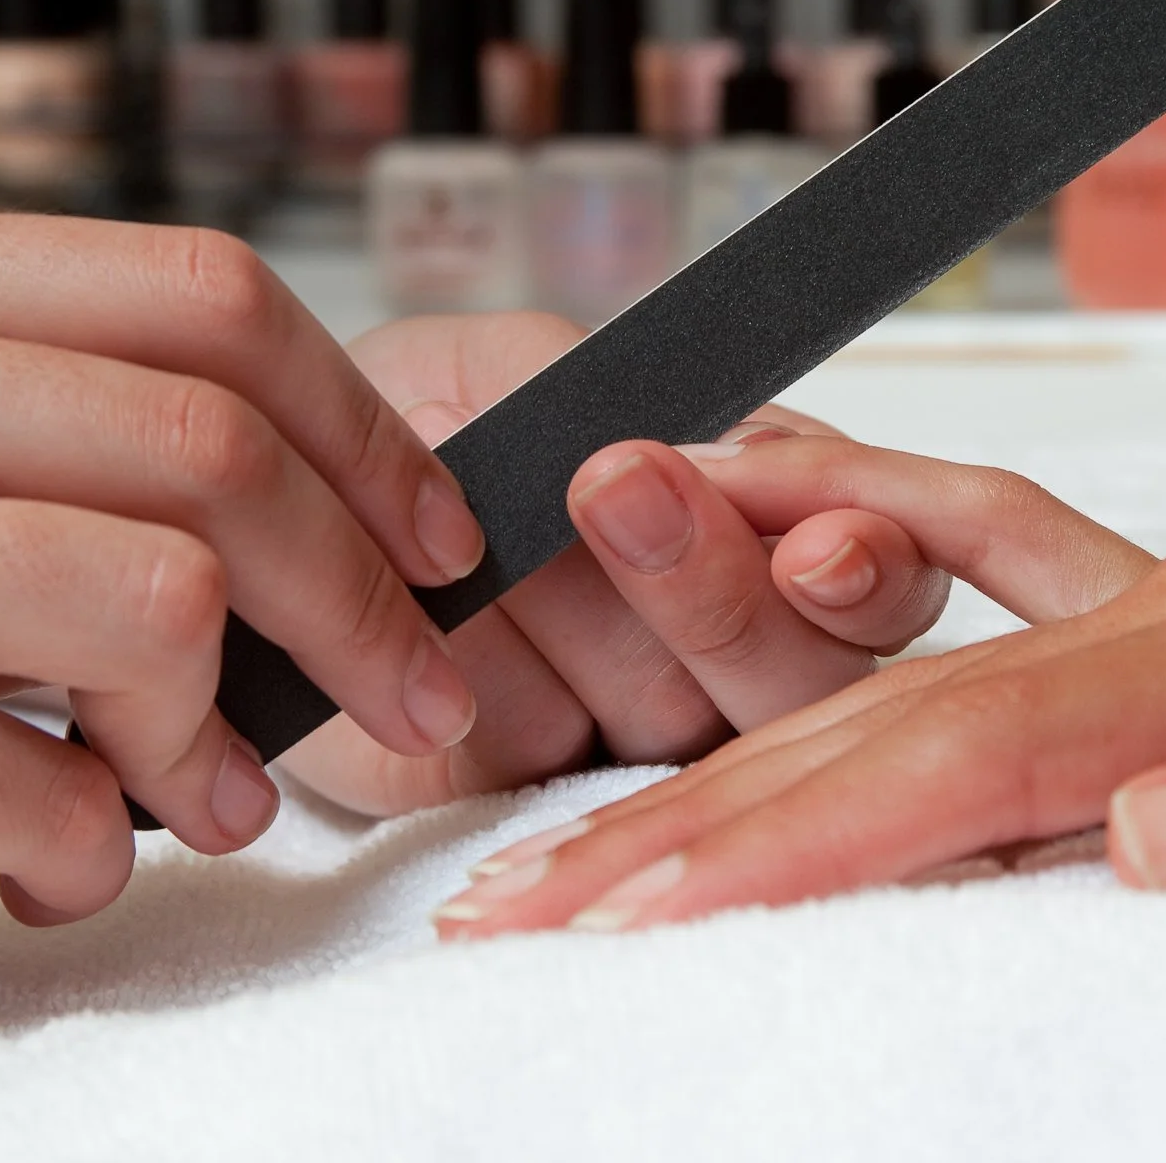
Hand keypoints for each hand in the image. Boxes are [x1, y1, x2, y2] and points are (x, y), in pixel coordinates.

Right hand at [0, 212, 492, 936]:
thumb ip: (59, 431)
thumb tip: (355, 521)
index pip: (207, 296)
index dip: (365, 424)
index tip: (438, 534)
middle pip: (218, 452)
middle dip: (368, 601)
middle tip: (423, 697)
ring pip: (166, 604)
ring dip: (224, 740)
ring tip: (199, 803)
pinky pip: (52, 787)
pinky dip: (90, 851)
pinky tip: (40, 860)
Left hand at [274, 314, 958, 817]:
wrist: (278, 482)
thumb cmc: (439, 410)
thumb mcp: (539, 363)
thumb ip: (643, 393)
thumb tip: (737, 447)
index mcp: (789, 552)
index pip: (887, 584)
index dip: (869, 570)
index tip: (821, 546)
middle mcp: (735, 668)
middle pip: (794, 676)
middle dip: (707, 582)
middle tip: (617, 484)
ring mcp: (634, 750)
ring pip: (670, 720)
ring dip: (574, 605)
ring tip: (488, 522)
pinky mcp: (518, 801)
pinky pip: (533, 755)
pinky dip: (481, 667)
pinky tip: (435, 610)